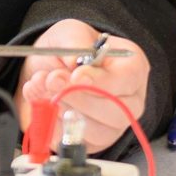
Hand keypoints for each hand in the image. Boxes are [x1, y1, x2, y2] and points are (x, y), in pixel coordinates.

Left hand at [19, 19, 149, 153]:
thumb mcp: (69, 32)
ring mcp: (113, 124)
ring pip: (97, 131)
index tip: (75, 75)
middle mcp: (129, 99)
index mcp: (132, 67)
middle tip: (52, 80)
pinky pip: (77, 142)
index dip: (101, 81)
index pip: (128, 79)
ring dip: (63, 110)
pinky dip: (54, 126)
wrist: (46, 72)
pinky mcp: (94, 142)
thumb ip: (75, 41)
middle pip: (117, 111)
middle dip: (78, 97)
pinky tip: (44, 107)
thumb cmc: (68, 51)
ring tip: (43, 89)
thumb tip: (76, 61)